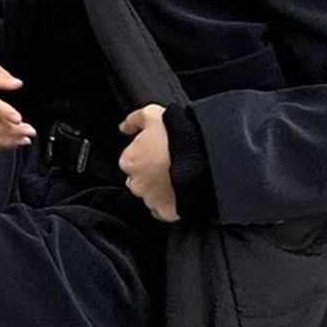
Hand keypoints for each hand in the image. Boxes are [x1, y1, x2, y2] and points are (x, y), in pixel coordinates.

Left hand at [118, 103, 180, 222]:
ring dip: (161, 189)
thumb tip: (124, 127)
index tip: (159, 152)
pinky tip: (180, 192)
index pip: (131, 160)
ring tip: (179, 177)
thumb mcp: (153, 114)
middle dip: (151, 174)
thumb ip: (134, 120)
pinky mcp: (166, 212)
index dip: (146, 155)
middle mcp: (136, 182)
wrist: (203, 157)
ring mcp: (150, 199)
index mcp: (129, 160)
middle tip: (170, 164)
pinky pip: (164, 211)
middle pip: (140, 180)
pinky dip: (170, 204)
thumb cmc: (177, 136)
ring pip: (151, 196)